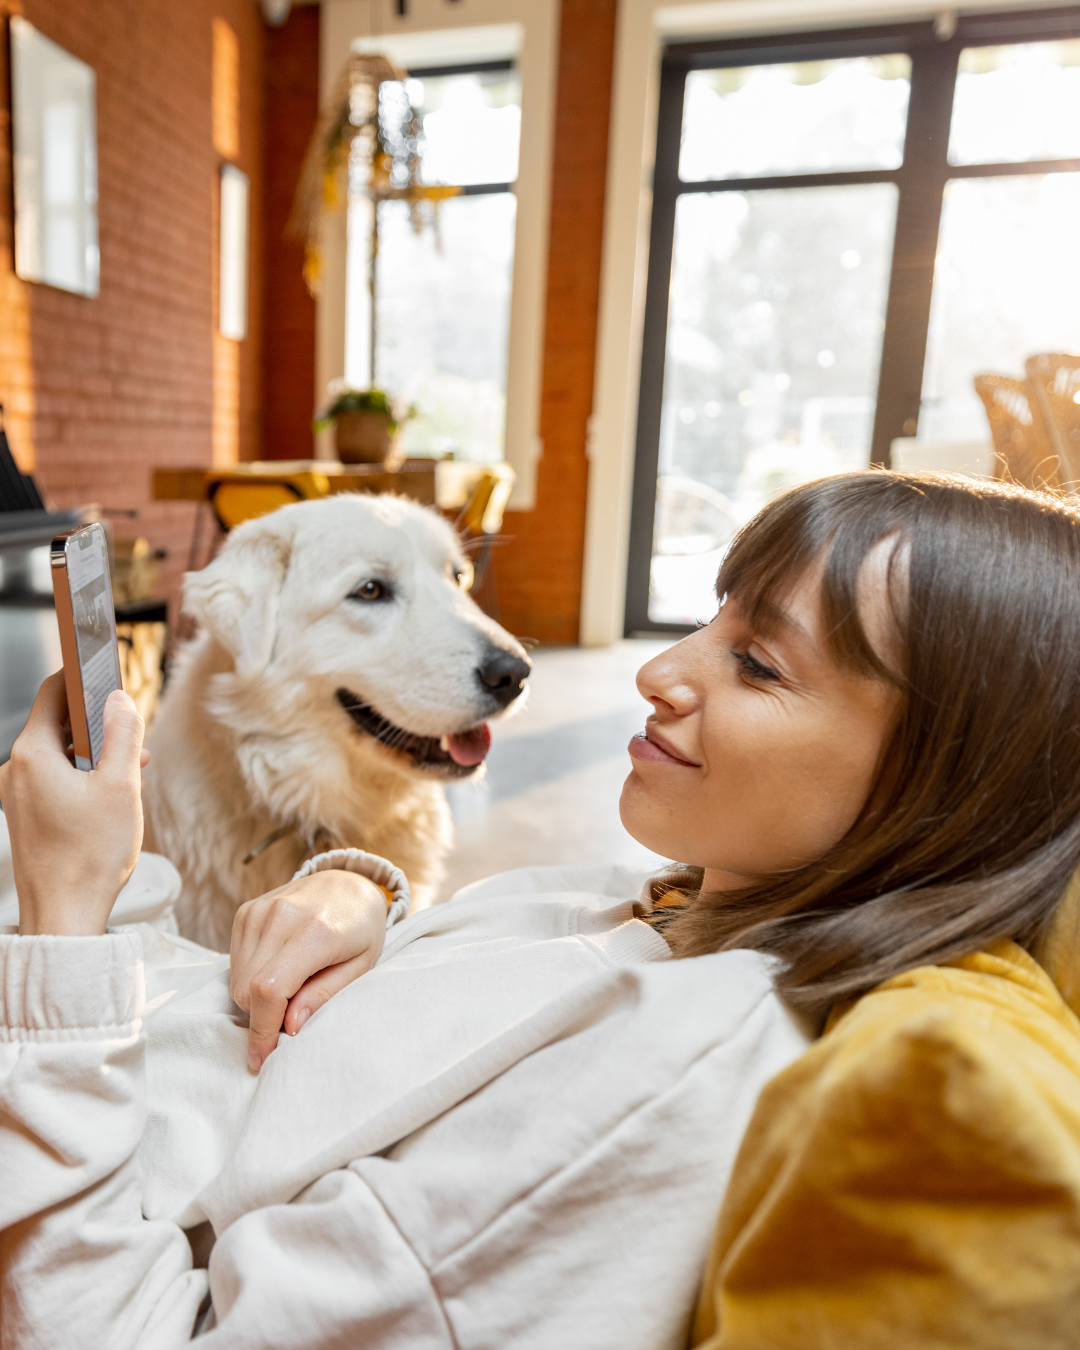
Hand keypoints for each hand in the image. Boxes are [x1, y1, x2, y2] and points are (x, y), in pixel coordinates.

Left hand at [0, 672, 148, 935]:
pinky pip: (56, 777)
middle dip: (99, 722)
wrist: (65, 914)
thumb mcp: (121, 786)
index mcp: (32, 755)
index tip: (109, 673)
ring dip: (96, 752)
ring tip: (131, 768)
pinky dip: (84, 774)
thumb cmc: (90, 855)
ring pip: (61, 752)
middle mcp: (16, 770)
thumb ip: (122, 735)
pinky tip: (112, 792)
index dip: (84, 677)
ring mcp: (18, 793)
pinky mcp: (27, 813)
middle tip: (133, 732)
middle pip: (58, 723)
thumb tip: (121, 699)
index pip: (54, 692)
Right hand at [230, 869, 388, 1072]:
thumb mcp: (360, 966)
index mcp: (316, 931)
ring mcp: (259, 910)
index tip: (261, 1058)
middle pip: (246, 989)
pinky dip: (251, 975)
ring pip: (236, 978)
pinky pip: (234, 961)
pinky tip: (279, 967)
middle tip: (293, 1013)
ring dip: (256, 996)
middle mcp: (282, 916)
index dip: (262, 1030)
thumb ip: (324, 995)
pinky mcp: (246, 911)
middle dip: (262, 1015)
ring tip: (291, 985)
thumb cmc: (360, 929)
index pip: (269, 989)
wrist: (347, 882)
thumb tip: (289, 1026)